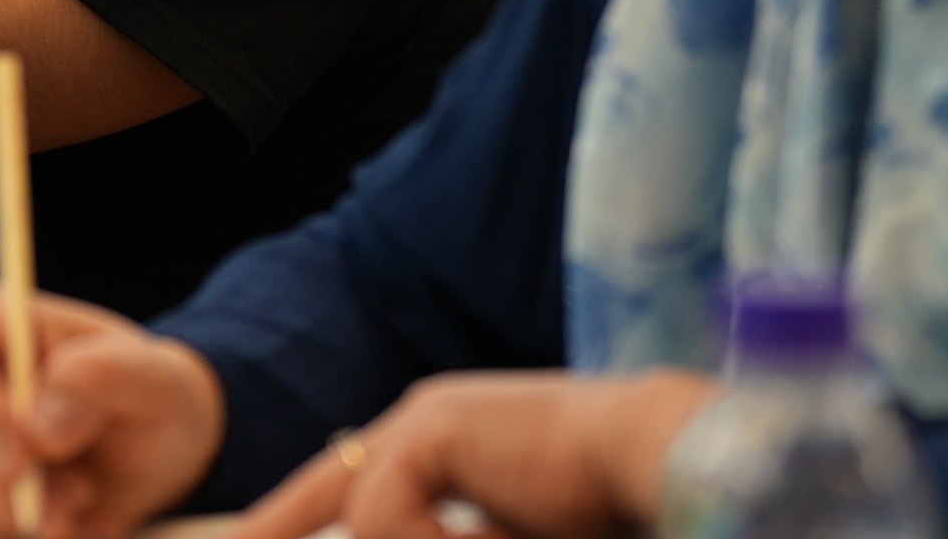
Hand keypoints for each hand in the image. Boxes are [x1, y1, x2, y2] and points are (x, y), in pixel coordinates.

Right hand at [0, 282, 224, 538]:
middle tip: (79, 493)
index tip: (21, 464)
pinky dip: (3, 531)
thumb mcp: (151, 377)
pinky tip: (55, 517)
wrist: (151, 447)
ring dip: (10, 513)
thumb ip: (98, 380)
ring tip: (79, 497)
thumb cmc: (147, 395)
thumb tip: (38, 425)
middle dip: (4, 484)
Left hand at [227, 370, 718, 538]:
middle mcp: (423, 424)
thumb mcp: (509, 536)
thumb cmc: (609, 512)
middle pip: (338, 498)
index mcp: (445, 447)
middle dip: (294, 526)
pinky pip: (385, 517)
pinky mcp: (429, 426)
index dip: (284, 519)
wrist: (663, 463)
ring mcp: (424, 419)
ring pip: (369, 521)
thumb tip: (379, 535)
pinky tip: (503, 535)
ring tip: (513, 528)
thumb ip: (457, 535)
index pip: (345, 490)